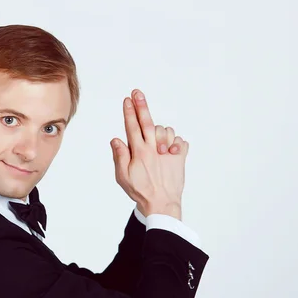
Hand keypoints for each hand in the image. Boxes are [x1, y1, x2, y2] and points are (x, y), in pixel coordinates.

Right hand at [110, 89, 188, 218]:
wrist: (162, 204)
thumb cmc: (141, 192)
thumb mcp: (123, 177)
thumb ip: (119, 156)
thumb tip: (116, 139)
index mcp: (139, 152)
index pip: (132, 126)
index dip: (129, 112)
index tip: (127, 100)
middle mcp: (153, 148)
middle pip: (147, 122)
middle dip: (142, 106)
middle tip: (138, 93)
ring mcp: (167, 152)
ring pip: (165, 130)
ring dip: (160, 131)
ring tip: (157, 141)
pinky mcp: (179, 157)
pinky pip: (180, 141)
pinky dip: (176, 142)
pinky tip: (171, 149)